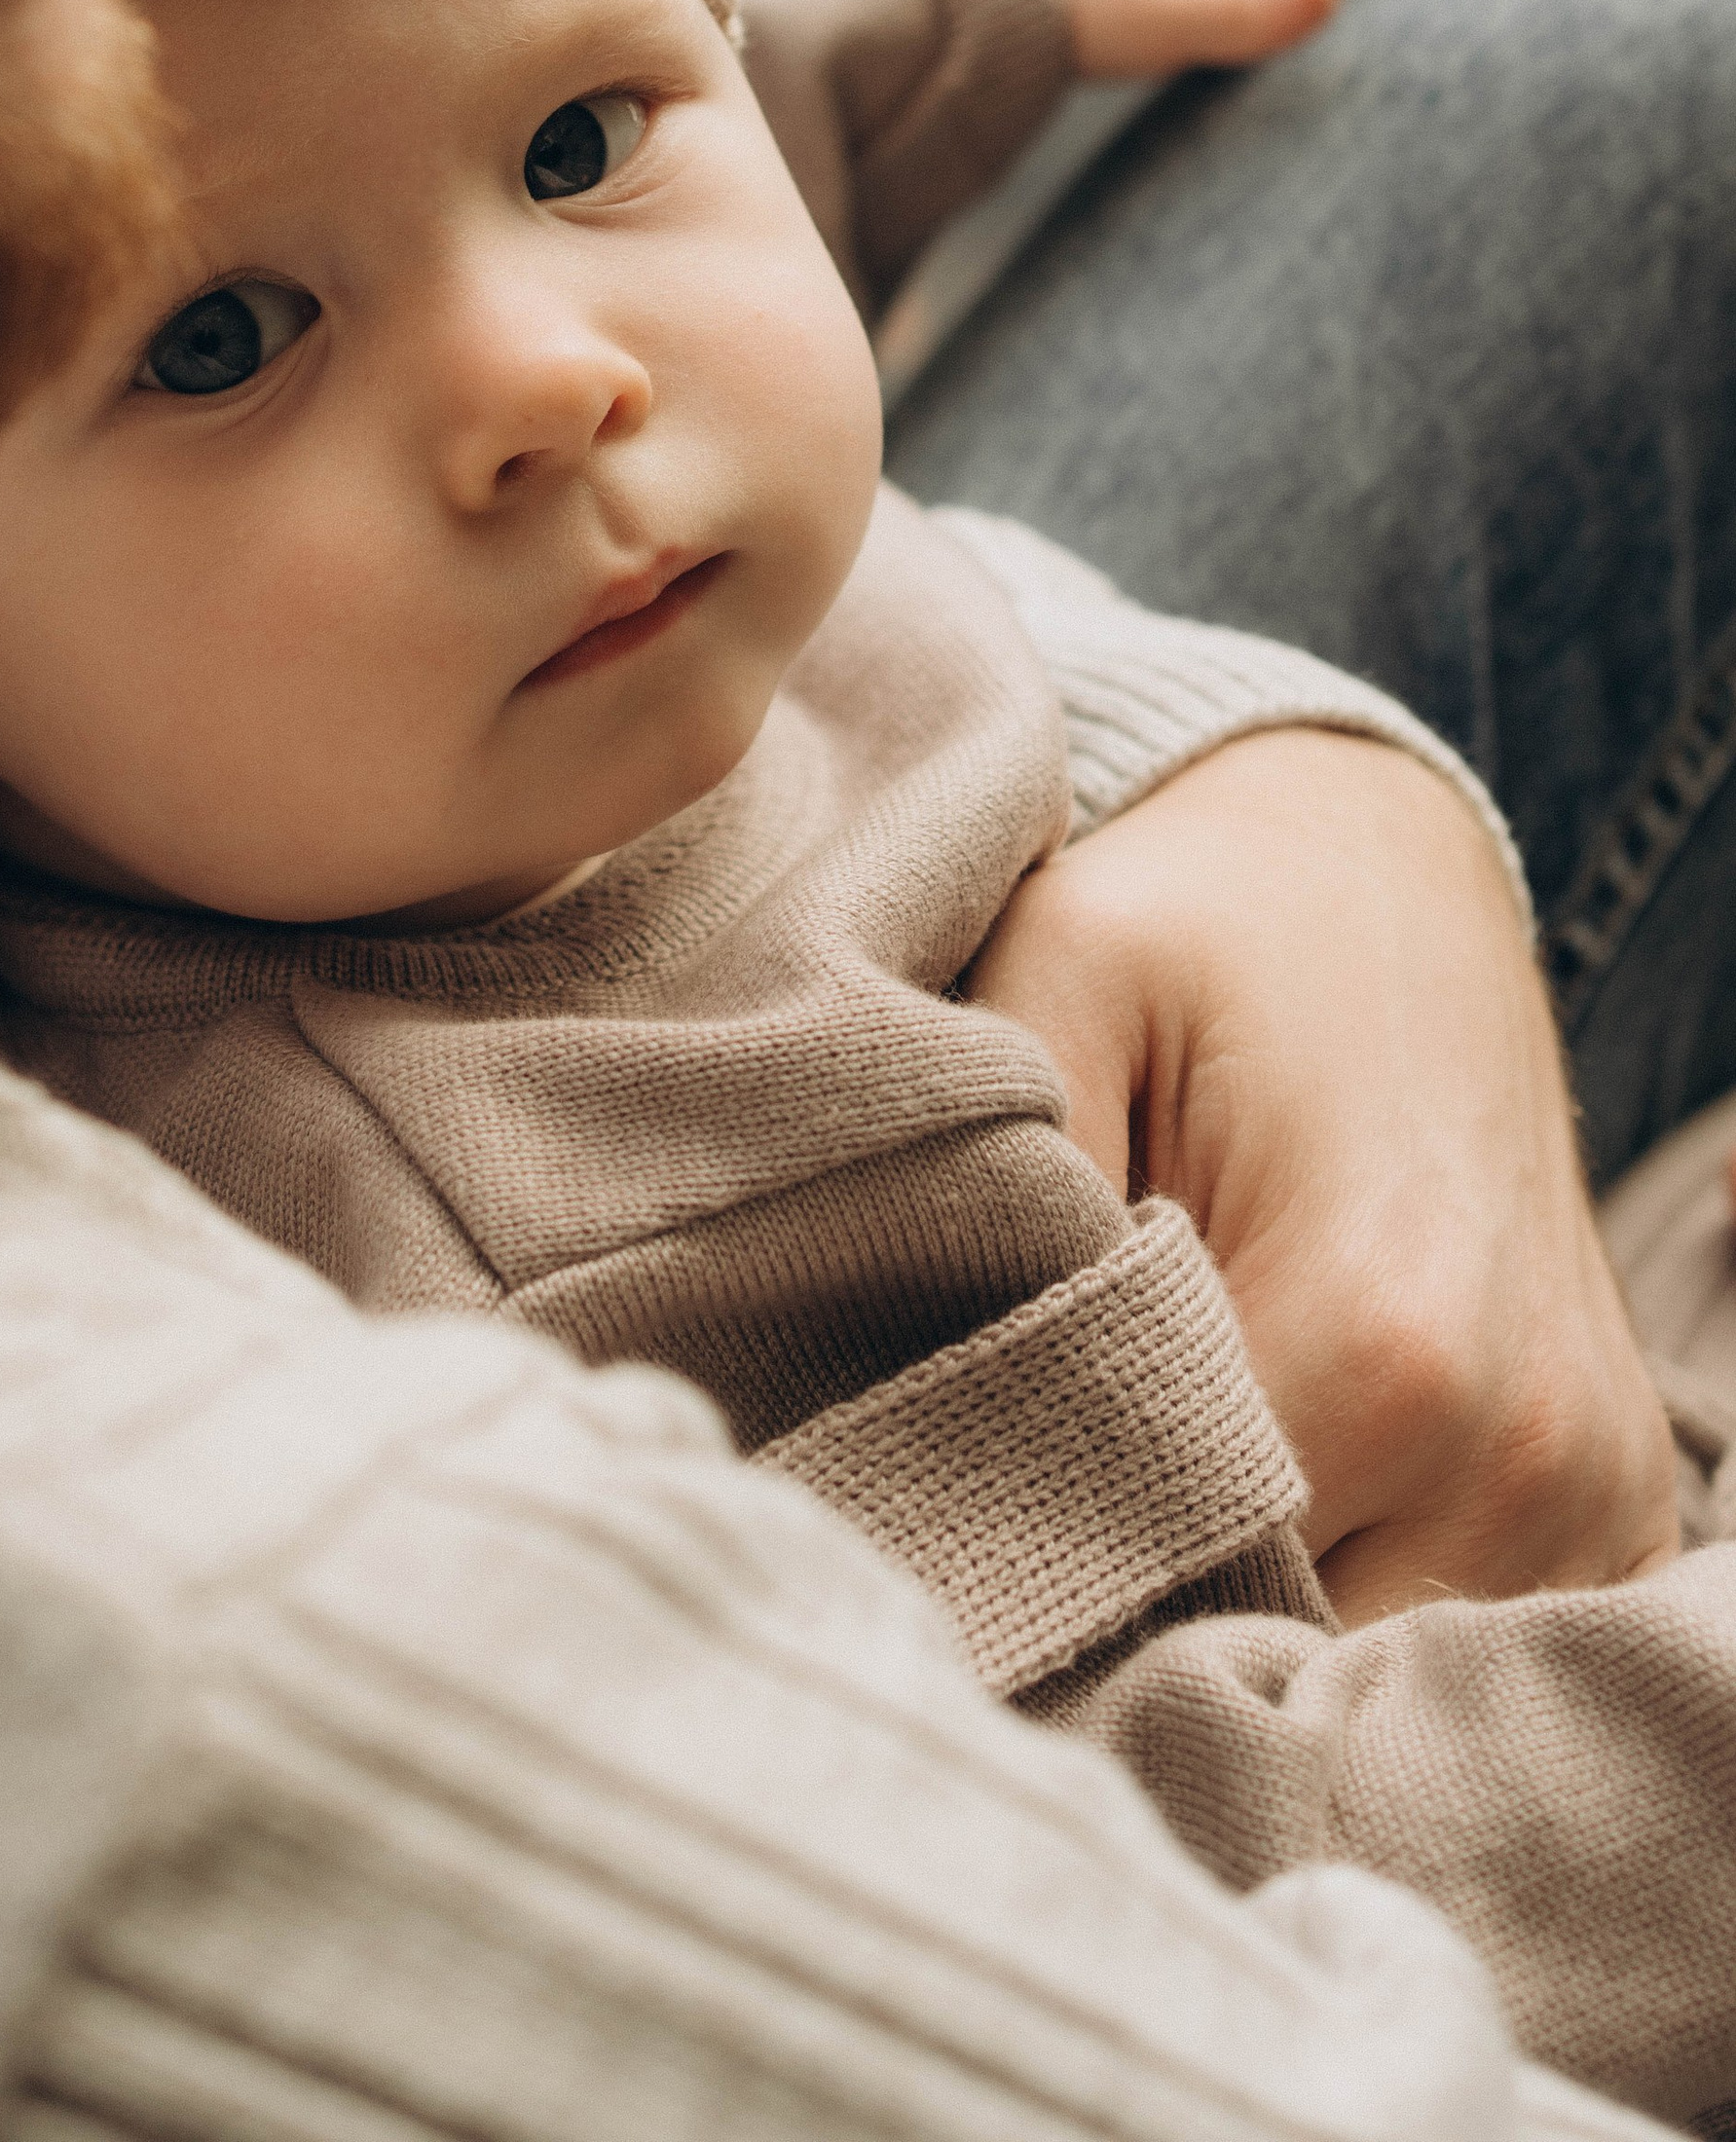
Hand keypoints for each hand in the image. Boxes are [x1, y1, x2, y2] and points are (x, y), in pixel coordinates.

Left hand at [967, 727, 1677, 1622]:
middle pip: (1278, 1658)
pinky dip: (1363, 1599)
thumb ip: (998, 1184)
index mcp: (1374, 1343)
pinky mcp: (1616, 1489)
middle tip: (1014, 1526)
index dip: (1032, 1564)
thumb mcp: (1060, 971)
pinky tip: (1261, 1501)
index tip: (942, 1520)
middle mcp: (1515, 1446)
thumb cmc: (1201, 924)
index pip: (1172, 1583)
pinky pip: (1475, 1630)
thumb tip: (916, 1389)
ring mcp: (1587, 1482)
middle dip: (1139, 1613)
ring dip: (1253, 1620)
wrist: (1381, 869)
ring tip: (1133, 1495)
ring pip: (1372, 1664)